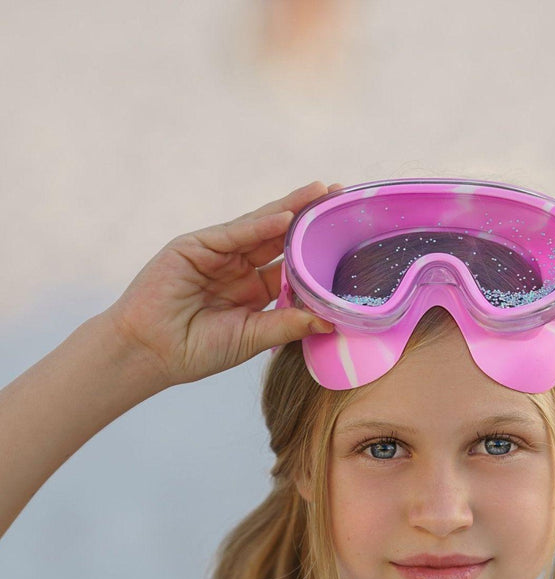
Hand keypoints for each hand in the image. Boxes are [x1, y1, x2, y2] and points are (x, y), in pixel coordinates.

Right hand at [104, 180, 341, 385]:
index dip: (317, 255)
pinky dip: (259, 225)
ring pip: (261, 227)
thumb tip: (332, 320)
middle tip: (342, 199)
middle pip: (281, 239)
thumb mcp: (251, 338)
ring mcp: (218, 254)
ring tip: (321, 193)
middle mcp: (238, 269)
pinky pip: (235, 234)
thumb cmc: (196, 351)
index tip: (348, 242)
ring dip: (291, 210)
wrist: (149, 352)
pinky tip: (285, 216)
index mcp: (253, 293)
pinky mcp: (196, 246)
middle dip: (309, 220)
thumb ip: (287, 324)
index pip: (291, 267)